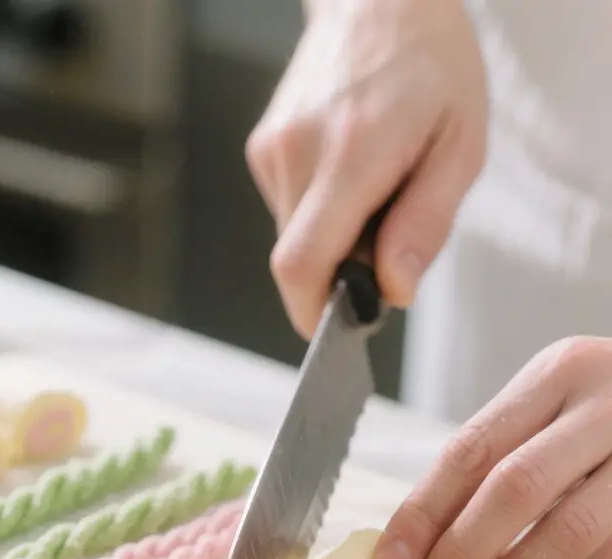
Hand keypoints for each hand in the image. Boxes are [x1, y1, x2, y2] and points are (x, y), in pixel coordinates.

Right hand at [245, 0, 487, 337]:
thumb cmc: (432, 67)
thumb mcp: (460, 147)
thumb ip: (425, 226)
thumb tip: (393, 291)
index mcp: (351, 154)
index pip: (301, 265)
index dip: (314, 314)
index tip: (340, 327)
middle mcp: (298, 150)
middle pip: (297, 261)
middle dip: (338, 274)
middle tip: (385, 239)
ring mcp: (273, 148)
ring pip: (292, 238)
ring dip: (332, 240)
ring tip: (373, 191)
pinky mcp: (262, 147)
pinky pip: (288, 210)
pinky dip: (321, 213)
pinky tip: (350, 172)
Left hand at [374, 337, 611, 558]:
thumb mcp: (556, 405)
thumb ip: (497, 456)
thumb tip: (417, 539)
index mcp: (562, 372)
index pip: (473, 446)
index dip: (423, 513)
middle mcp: (610, 402)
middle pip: (516, 488)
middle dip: (462, 552)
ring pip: (569, 531)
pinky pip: (607, 557)